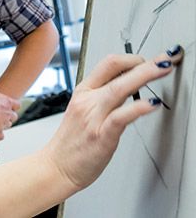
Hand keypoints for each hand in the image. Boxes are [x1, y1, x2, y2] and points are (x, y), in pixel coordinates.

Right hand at [0, 81, 20, 139]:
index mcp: (7, 102)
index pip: (17, 105)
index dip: (14, 106)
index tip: (10, 106)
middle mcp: (8, 113)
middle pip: (14, 116)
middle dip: (9, 116)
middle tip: (2, 115)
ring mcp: (4, 123)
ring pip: (8, 125)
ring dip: (4, 125)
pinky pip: (1, 136)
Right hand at [43, 48, 182, 192]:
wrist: (56, 167)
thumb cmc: (71, 144)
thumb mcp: (83, 112)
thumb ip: (104, 98)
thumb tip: (129, 86)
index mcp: (83, 92)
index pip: (108, 63)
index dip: (132, 57)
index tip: (151, 59)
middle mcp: (88, 100)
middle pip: (116, 69)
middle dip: (146, 61)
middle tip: (167, 57)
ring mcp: (94, 117)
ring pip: (120, 87)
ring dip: (146, 74)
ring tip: (164, 68)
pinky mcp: (101, 136)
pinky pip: (120, 117)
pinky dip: (138, 108)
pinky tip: (152, 103)